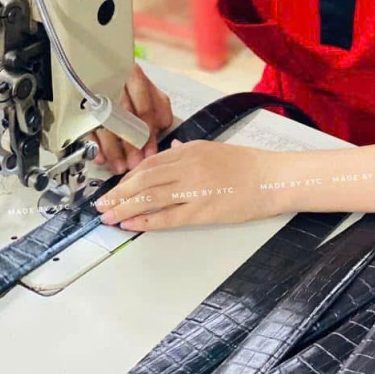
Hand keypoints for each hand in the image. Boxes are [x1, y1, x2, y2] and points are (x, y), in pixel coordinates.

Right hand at [92, 63, 172, 173]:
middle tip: (135, 163)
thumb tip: (162, 125)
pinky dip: (93, 144)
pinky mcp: (78, 103)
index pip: (144, 107)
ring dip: (113, 150)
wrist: (89, 60)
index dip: (148, 133)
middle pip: (124, 117)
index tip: (150, 152)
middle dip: (131, 145)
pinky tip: (99, 156)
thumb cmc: (122, 76)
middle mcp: (112, 82)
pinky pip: (85, 126)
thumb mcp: (145, 84)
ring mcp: (94, 92)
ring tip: (119, 166)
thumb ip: (157, 103)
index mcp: (132, 74)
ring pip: (105, 124)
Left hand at [94, 139, 283, 228]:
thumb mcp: (216, 149)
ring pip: (150, 197)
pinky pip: (168, 216)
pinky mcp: (203, 210)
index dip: (128, 176)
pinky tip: (131, 224)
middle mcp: (189, 166)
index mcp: (191, 150)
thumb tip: (174, 149)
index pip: (150, 163)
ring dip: (125, 207)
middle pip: (144, 179)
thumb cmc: (249, 165)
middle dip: (119, 192)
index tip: (115, 186)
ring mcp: (195, 188)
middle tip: (101, 204)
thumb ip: (191, 151)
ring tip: (108, 217)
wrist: (273, 178)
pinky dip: (146, 221)